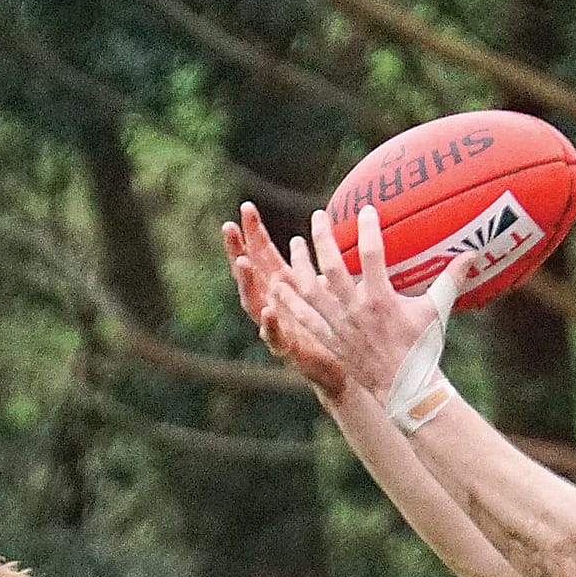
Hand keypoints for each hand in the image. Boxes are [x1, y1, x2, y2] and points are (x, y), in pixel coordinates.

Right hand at [223, 203, 346, 398]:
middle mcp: (274, 303)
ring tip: (243, 262)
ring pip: (252, 302)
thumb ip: (331, 265)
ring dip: (246, 282)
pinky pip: (274, 337)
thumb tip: (346, 234)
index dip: (254, 231)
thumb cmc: (338, 326)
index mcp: (284, 285)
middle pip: (250, 272)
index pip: (263, 253)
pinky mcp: (287, 350)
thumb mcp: (334, 289)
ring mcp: (277, 326)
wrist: (342, 369)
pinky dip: (269, 324)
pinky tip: (270, 309)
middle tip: (229, 226)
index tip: (247, 207)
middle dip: (237, 249)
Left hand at [264, 204, 472, 410]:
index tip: (366, 209)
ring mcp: (340, 327)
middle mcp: (356, 311)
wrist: (407, 390)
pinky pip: (305, 320)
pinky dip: (289, 304)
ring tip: (294, 244)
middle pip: (332, 267)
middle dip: (323, 239)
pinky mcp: (331, 342)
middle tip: (318, 217)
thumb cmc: (423, 350)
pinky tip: (277, 288)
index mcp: (381, 300)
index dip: (367, 229)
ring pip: (312, 290)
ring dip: (300, 265)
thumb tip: (473, 254)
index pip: (371, 255)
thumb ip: (451, 280)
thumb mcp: (437, 313)